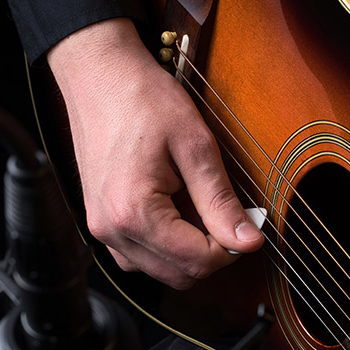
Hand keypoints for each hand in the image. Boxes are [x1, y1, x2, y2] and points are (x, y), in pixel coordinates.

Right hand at [47, 18, 263, 288]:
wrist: (99, 74)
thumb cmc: (144, 100)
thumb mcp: (196, 147)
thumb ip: (221, 202)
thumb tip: (249, 242)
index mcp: (135, 213)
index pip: (198, 262)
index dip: (232, 249)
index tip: (247, 224)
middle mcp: (112, 230)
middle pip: (180, 276)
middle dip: (212, 253)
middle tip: (227, 216)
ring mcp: (102, 230)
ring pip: (162, 272)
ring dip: (190, 252)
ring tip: (198, 207)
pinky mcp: (102, 224)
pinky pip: (141, 258)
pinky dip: (167, 246)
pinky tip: (177, 212)